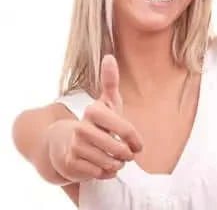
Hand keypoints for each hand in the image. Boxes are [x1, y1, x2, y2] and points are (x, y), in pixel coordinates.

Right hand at [48, 55, 143, 181]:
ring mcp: (74, 146)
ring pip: (110, 162)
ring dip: (117, 164)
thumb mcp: (106, 102)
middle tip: (127, 155)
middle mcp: (81, 127)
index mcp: (94, 111)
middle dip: (126, 155)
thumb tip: (109, 56)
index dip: (135, 139)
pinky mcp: (70, 164)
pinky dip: (106, 173)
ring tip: (115, 160)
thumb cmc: (95, 122)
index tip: (138, 145)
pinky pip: (99, 173)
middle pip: (119, 148)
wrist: (64, 144)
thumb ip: (110, 81)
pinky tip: (103, 167)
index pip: (125, 128)